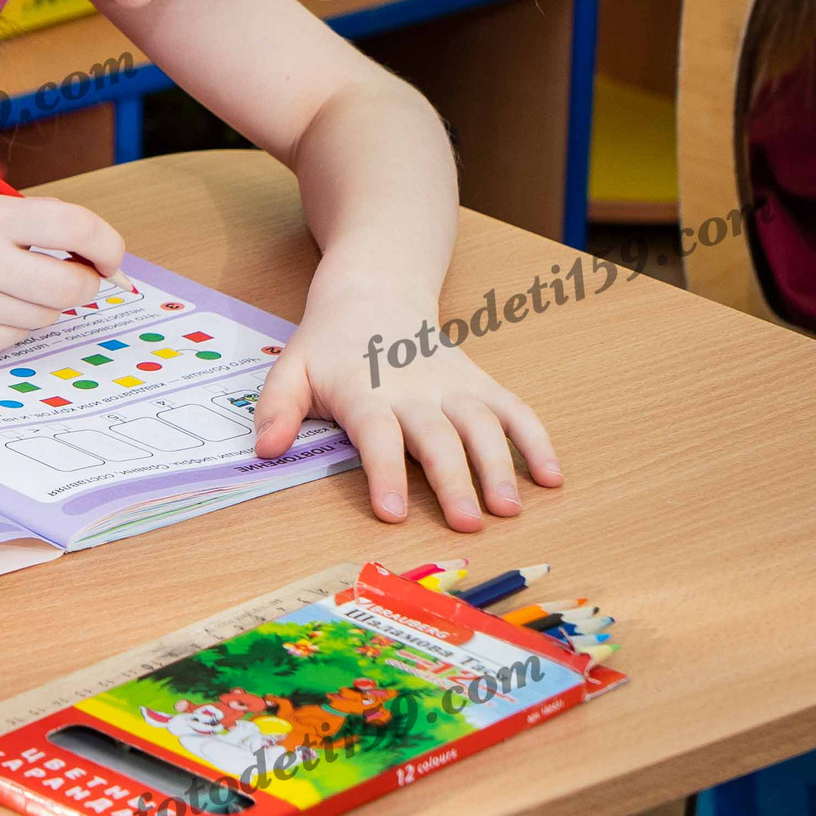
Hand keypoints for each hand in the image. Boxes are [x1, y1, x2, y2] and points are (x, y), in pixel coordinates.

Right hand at [0, 192, 124, 362]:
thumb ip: (23, 225)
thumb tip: (91, 255)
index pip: (75, 227)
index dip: (108, 244)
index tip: (111, 256)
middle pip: (72, 286)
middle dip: (82, 282)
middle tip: (68, 276)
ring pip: (45, 318)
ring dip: (39, 305)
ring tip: (0, 287)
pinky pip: (12, 340)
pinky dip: (6, 325)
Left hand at [252, 298, 561, 529]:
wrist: (374, 291)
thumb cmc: (329, 345)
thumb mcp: (291, 369)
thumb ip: (276, 408)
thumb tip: (263, 449)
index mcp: (365, 392)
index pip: (376, 436)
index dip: (385, 473)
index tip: (392, 512)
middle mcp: (415, 390)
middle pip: (437, 437)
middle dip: (453, 481)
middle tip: (467, 524)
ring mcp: (453, 385)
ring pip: (483, 425)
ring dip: (500, 466)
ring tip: (509, 509)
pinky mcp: (481, 383)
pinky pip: (515, 410)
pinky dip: (536, 440)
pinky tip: (552, 478)